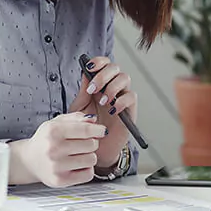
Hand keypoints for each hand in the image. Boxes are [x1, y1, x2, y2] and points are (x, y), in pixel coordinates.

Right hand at [8, 113, 104, 186]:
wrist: (29, 160)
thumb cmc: (45, 140)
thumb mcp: (56, 123)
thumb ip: (76, 118)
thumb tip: (93, 120)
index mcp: (53, 131)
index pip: (85, 130)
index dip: (98, 130)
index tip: (102, 131)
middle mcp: (54, 149)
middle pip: (91, 144)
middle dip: (91, 142)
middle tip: (82, 144)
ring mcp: (57, 166)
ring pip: (92, 159)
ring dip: (89, 156)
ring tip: (78, 155)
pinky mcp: (60, 180)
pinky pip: (88, 174)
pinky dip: (86, 170)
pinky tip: (77, 165)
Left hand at [73, 56, 137, 170]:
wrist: (94, 149)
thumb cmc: (85, 128)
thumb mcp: (79, 109)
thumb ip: (83, 92)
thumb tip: (85, 72)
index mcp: (99, 84)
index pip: (103, 64)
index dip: (99, 61)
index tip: (89, 68)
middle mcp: (112, 87)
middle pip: (115, 68)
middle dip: (104, 75)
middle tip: (93, 89)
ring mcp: (122, 97)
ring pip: (125, 78)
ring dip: (112, 87)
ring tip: (103, 101)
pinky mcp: (130, 109)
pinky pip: (131, 97)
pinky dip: (122, 101)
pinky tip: (112, 110)